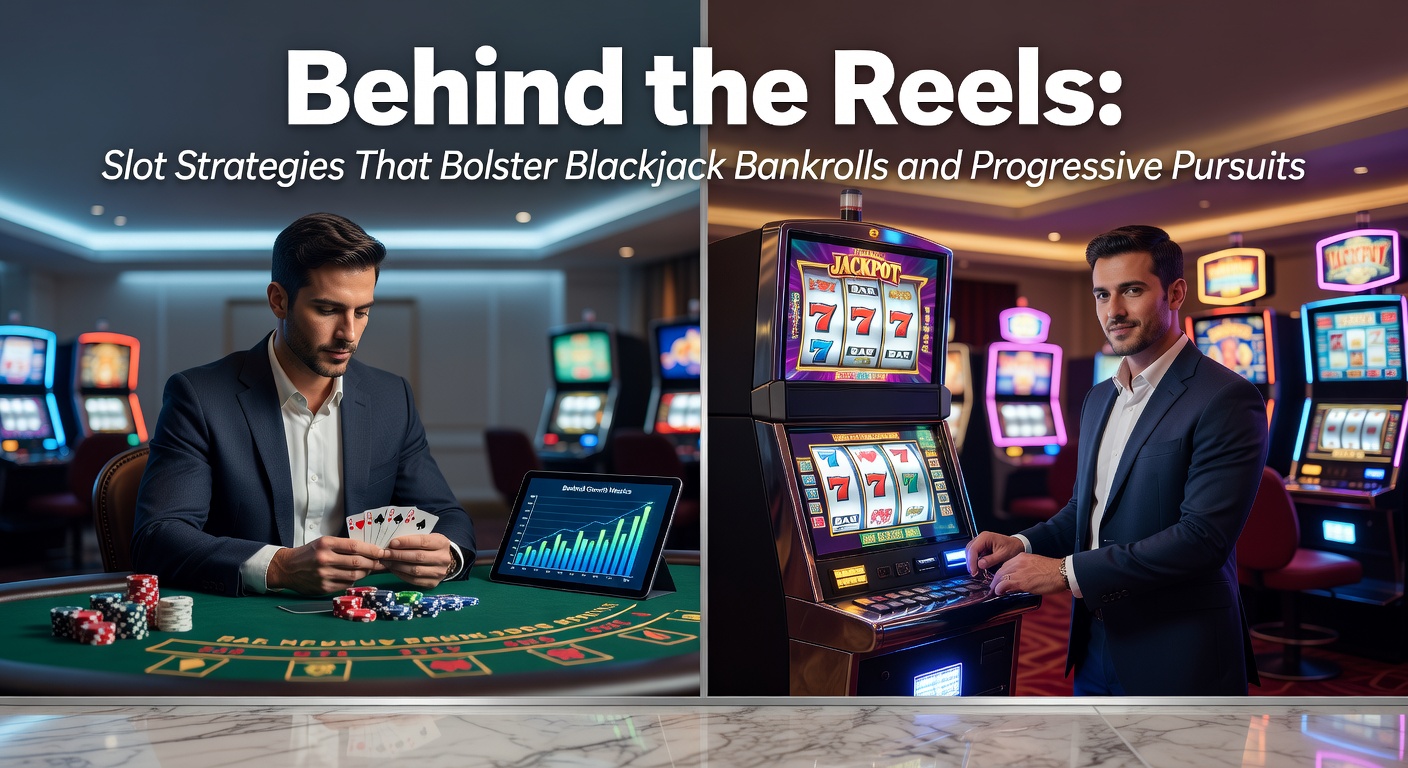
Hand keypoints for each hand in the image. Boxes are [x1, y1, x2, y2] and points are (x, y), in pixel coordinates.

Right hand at [267, 536, 389, 594]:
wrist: (287, 568)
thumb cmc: (309, 553)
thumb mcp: (324, 542)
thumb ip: (343, 546)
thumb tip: (368, 550)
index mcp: (326, 544)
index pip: (355, 546)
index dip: (371, 550)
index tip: (381, 551)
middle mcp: (325, 559)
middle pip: (357, 562)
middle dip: (373, 562)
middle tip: (381, 562)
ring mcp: (324, 575)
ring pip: (354, 575)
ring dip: (366, 572)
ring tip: (370, 569)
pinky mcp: (324, 588)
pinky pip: (346, 584)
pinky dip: (354, 580)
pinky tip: (356, 576)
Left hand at [382, 533, 455, 588]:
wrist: (448, 562)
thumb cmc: (433, 547)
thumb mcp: (429, 538)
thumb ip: (414, 540)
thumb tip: (393, 544)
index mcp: (442, 543)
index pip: (422, 542)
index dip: (406, 542)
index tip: (392, 542)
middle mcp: (442, 558)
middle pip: (418, 557)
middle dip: (398, 555)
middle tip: (385, 553)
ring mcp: (438, 572)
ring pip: (414, 570)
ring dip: (397, 566)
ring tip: (386, 561)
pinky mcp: (433, 583)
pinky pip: (414, 580)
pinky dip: (401, 574)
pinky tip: (393, 569)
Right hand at [965, 531, 1024, 575]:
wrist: (1017, 545)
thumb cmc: (1012, 548)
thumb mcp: (1003, 555)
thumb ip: (991, 560)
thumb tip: (979, 564)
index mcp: (985, 537)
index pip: (973, 549)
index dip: (971, 561)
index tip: (974, 571)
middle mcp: (981, 538)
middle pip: (969, 550)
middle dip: (970, 562)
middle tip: (974, 573)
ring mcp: (980, 542)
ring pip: (970, 551)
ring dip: (971, 562)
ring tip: (975, 572)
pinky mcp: (981, 546)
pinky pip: (974, 553)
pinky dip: (974, 560)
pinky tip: (977, 567)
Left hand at [992, 553, 1067, 595]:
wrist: (1062, 572)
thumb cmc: (1052, 571)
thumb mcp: (1035, 565)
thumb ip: (1025, 569)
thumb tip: (1018, 579)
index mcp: (1022, 557)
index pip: (1006, 564)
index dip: (1001, 573)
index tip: (999, 579)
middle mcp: (1018, 562)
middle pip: (1001, 570)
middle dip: (996, 580)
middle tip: (994, 587)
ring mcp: (1019, 571)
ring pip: (1000, 577)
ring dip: (996, 585)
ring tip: (995, 591)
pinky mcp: (1021, 581)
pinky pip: (1004, 584)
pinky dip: (999, 589)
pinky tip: (999, 592)